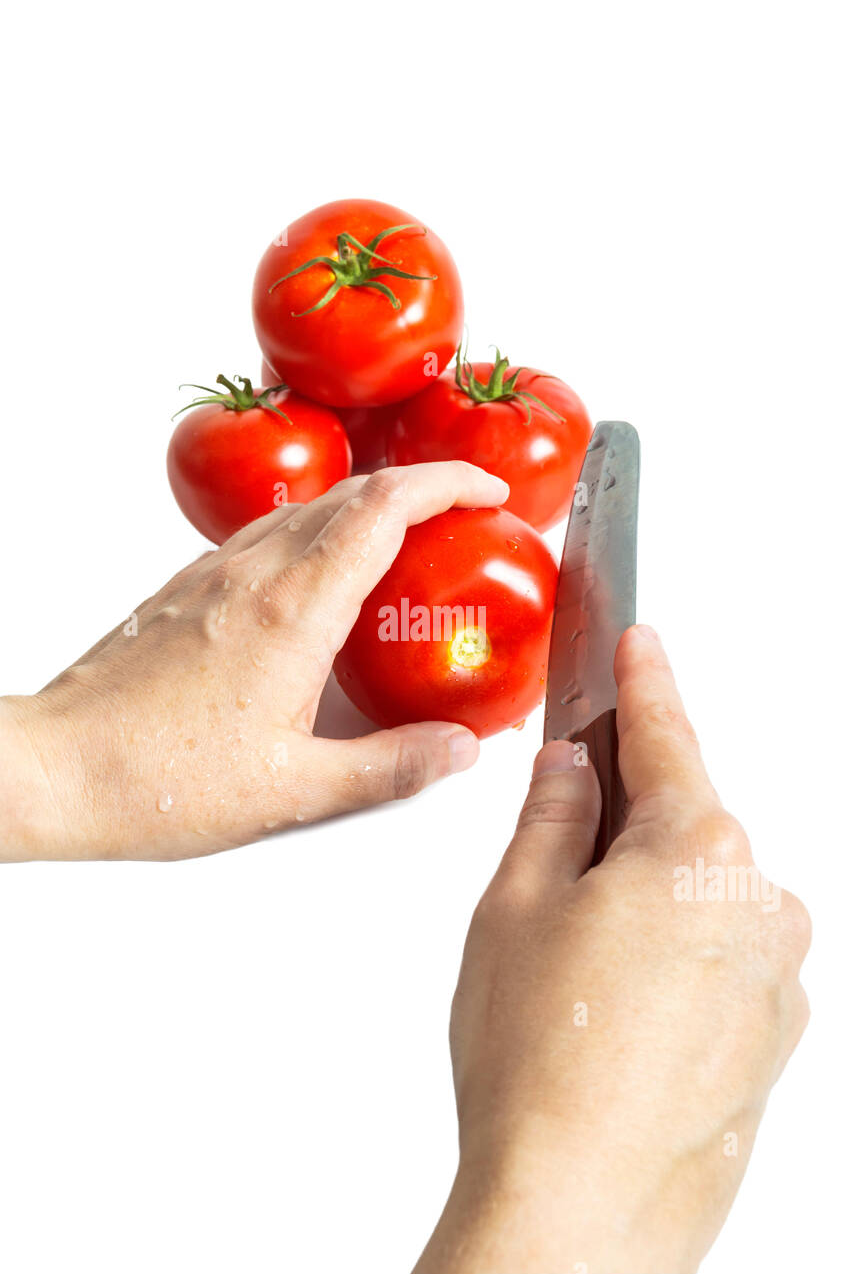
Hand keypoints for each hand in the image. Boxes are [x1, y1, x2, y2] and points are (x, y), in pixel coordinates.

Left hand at [0, 463, 507, 860]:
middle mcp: (253, 573)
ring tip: (404, 546)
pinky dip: (317, 536)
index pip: (385, 507)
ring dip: (365, 509)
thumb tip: (455, 750)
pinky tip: (323, 585)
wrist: (59, 767)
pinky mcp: (187, 588)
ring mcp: (214, 573)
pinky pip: (267, 535)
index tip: (487, 492)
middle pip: (352, 493)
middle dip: (419, 490)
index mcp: (293, 609)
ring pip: (307, 509)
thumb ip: (390, 766)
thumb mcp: (295, 789)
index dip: (447, 484)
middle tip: (463, 516)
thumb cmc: (159, 778)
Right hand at [414, 625, 810, 1273]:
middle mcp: (759, 905)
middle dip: (623, 824)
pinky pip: (723, 964)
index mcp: (698, 851)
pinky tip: (612, 1012)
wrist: (580, 1208)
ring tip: (571, 972)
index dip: (646, 682)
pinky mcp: (773, 1038)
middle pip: (685, 825)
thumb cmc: (541, 1064)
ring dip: (647, 904)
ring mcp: (777, 978)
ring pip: (703, 900)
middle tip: (551, 865)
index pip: (668, 736)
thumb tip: (571, 770)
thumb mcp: (514, 907)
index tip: (642, 644)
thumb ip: (551, 818)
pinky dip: (675, 964)